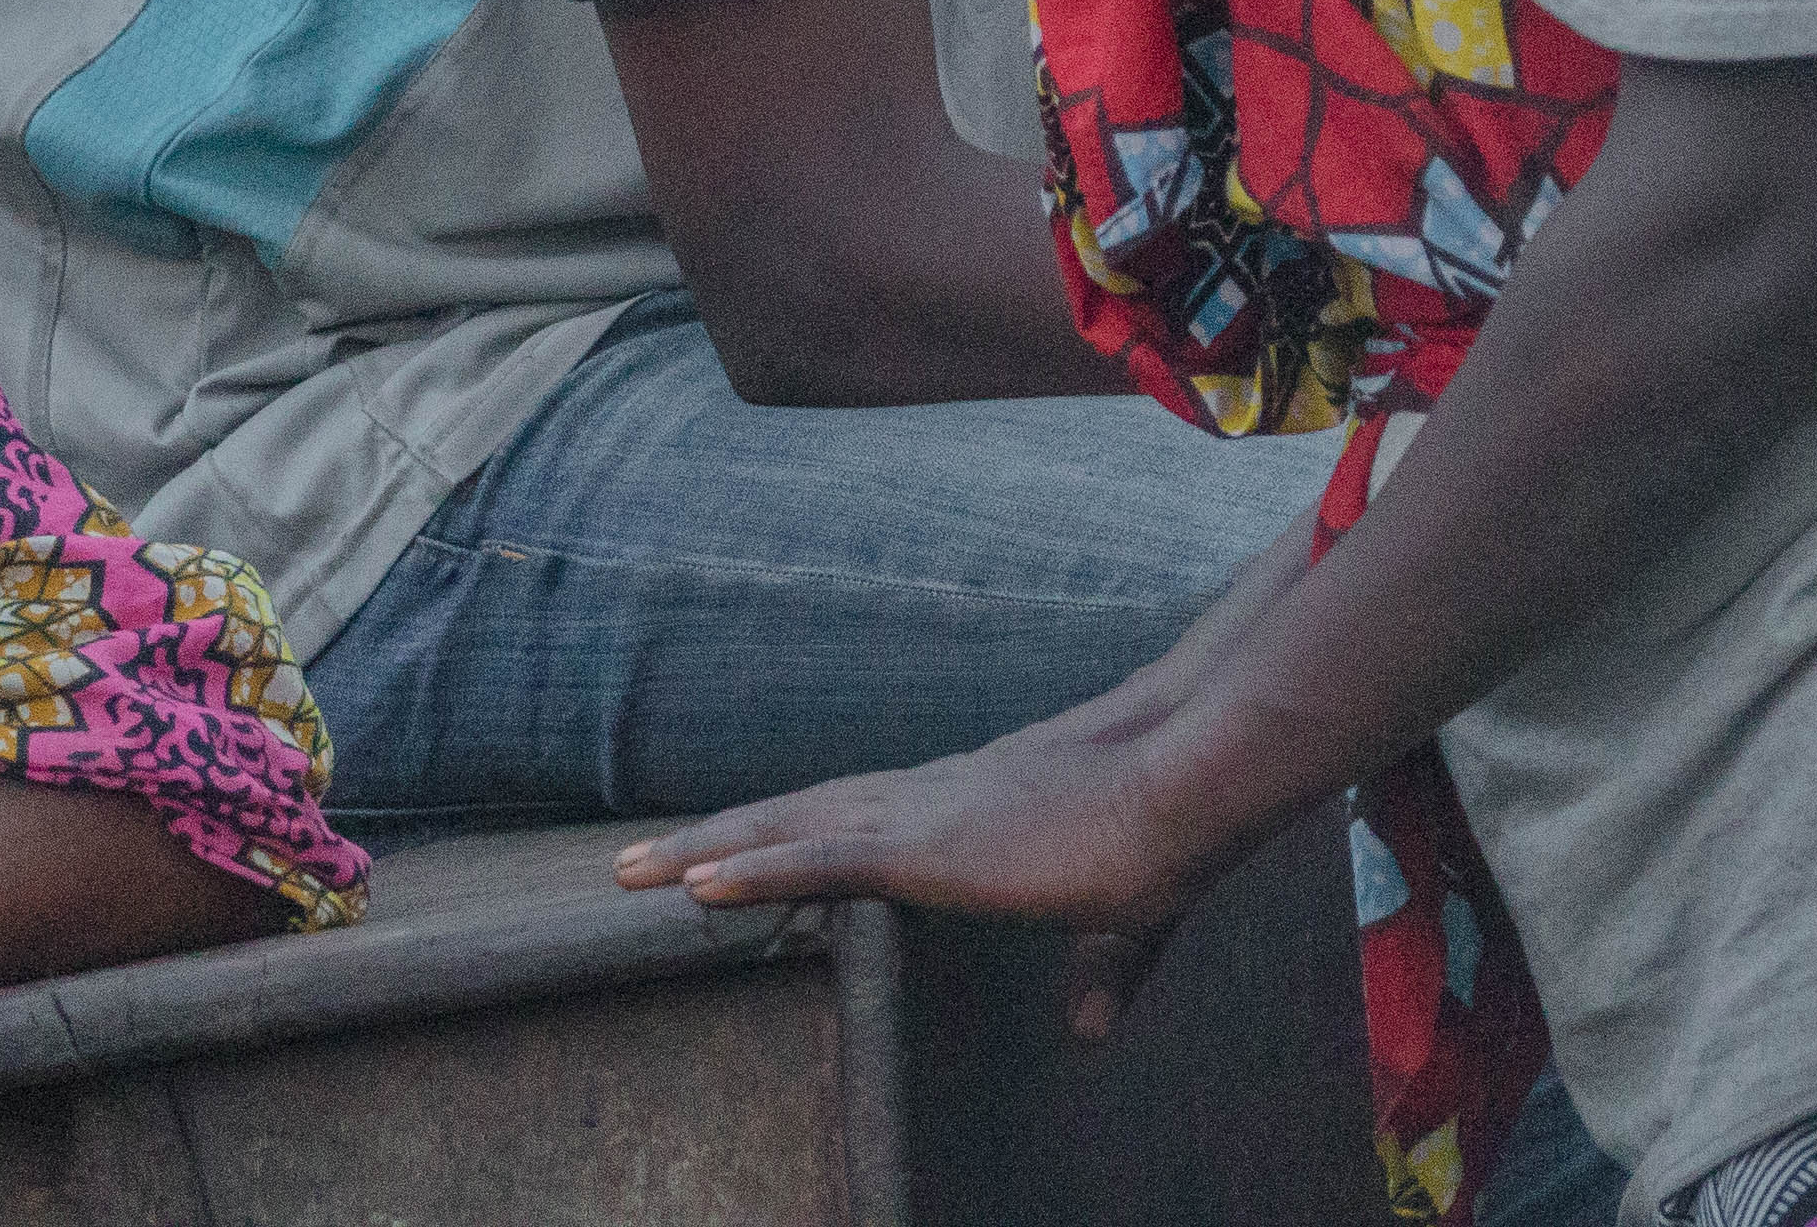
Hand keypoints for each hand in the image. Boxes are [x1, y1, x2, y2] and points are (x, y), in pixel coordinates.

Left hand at [617, 690, 1230, 1046]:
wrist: (1187, 785)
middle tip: (635, 862)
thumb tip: (1089, 1031)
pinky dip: (754, 870)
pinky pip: (819, 860)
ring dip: (706, 851)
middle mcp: (927, 799)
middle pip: (798, 817)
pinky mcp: (926, 847)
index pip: (855, 821)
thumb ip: (1102, 972)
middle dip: (719, 839)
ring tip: (628, 872)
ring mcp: (921, 818)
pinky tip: (697, 883)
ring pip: (787, 832)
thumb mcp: (1125, 917)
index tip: (734, 849)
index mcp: (966, 806)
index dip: (789, 834)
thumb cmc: (1168, 835)